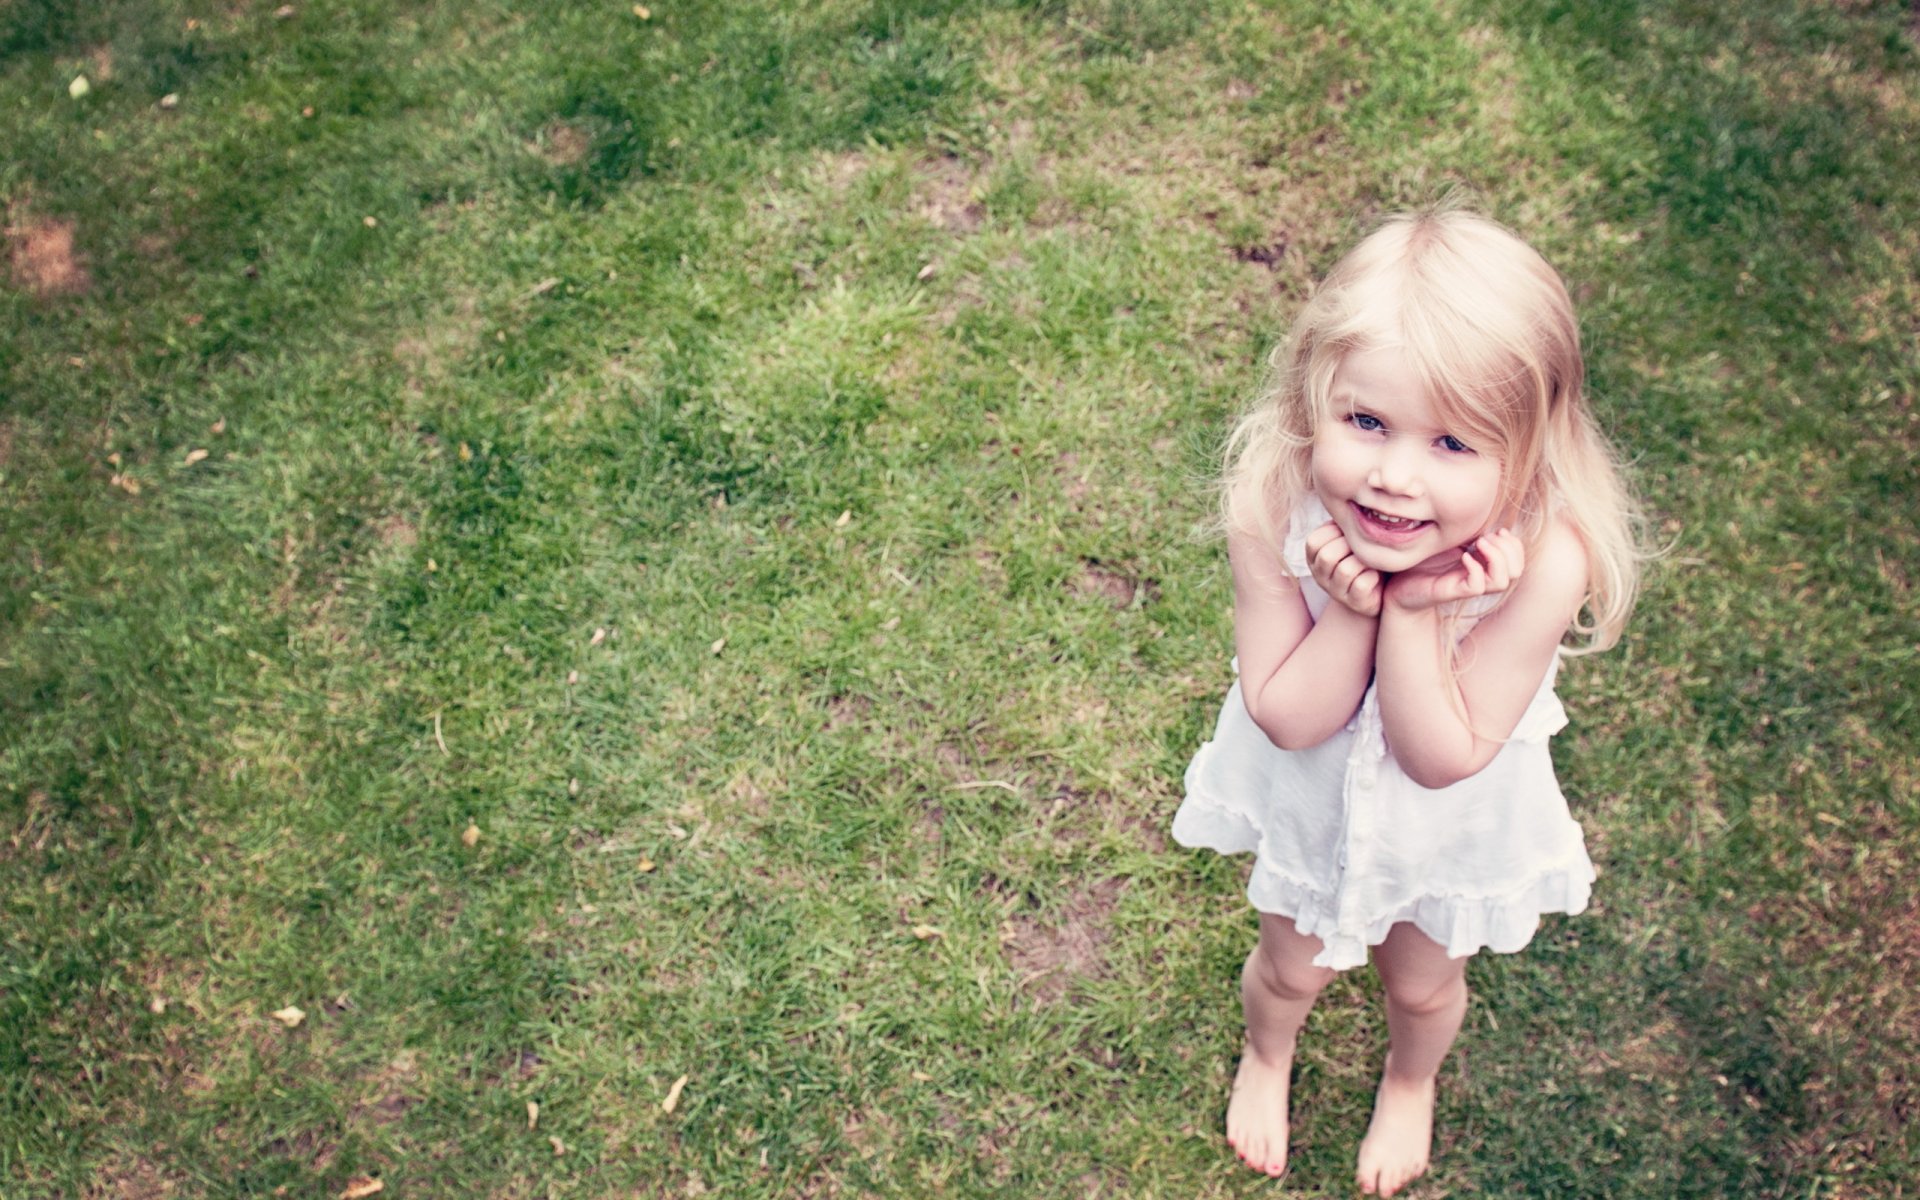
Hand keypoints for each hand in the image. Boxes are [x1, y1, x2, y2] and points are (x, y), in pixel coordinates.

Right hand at [1304, 521, 1382, 616]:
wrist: (1378, 588)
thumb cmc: (1363, 555)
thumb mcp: (1349, 537)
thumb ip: (1344, 522)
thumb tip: (1347, 498)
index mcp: (1314, 558)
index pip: (1314, 541)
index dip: (1335, 533)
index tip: (1350, 533)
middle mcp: (1320, 576)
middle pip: (1327, 556)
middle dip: (1350, 547)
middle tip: (1363, 547)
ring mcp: (1336, 592)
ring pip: (1345, 570)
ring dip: (1363, 562)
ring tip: (1371, 561)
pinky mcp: (1354, 604)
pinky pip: (1361, 586)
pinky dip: (1372, 577)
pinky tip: (1375, 576)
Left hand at [1384, 527, 1525, 612]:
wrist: (1400, 587)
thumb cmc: (1424, 563)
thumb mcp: (1449, 542)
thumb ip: (1468, 534)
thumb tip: (1483, 519)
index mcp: (1484, 565)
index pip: (1517, 560)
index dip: (1514, 545)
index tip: (1498, 531)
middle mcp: (1481, 577)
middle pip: (1516, 571)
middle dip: (1508, 549)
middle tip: (1486, 538)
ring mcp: (1468, 586)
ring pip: (1502, 581)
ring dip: (1496, 558)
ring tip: (1479, 544)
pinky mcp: (1453, 592)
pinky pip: (1477, 586)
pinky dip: (1474, 569)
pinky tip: (1463, 556)